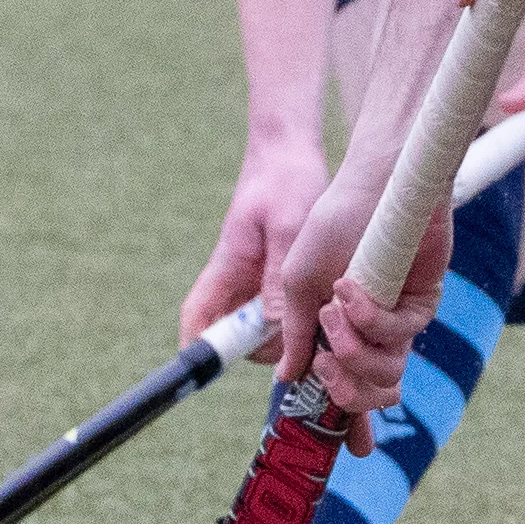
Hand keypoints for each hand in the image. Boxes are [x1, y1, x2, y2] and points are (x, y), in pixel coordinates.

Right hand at [181, 125, 325, 348]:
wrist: (291, 149)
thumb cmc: (285, 179)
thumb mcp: (289, 227)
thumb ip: (280, 276)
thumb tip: (274, 327)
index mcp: (228, 267)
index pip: (197, 317)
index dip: (198, 349)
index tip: (209, 374)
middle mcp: (238, 278)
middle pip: (232, 333)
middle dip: (257, 350)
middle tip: (298, 352)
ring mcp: (256, 277)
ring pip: (258, 325)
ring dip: (282, 336)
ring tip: (321, 333)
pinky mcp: (277, 272)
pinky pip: (279, 308)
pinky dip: (297, 319)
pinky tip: (327, 316)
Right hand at [265, 137, 452, 421]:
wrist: (371, 185)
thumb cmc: (329, 225)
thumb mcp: (298, 283)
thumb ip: (294, 332)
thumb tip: (288, 378)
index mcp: (338, 333)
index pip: (344, 388)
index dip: (345, 423)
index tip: (343, 449)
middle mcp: (371, 333)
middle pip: (370, 396)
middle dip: (345, 393)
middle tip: (326, 367)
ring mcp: (397, 319)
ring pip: (386, 375)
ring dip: (351, 351)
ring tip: (334, 312)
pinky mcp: (422, 304)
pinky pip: (397, 335)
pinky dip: (367, 318)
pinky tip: (350, 287)